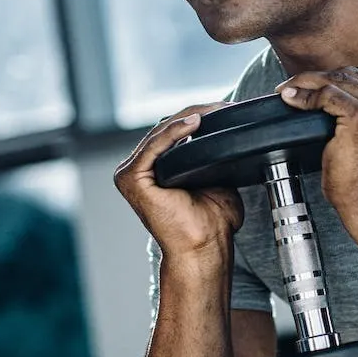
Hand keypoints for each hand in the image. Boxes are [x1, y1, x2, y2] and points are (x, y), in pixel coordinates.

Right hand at [114, 104, 242, 257]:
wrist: (204, 250)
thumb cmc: (211, 224)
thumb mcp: (216, 179)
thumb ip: (212, 157)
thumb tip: (226, 134)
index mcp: (154, 169)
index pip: (172, 132)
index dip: (198, 117)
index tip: (225, 109)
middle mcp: (138, 169)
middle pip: (166, 128)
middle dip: (197, 113)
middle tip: (224, 106)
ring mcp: (131, 173)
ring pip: (161, 132)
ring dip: (190, 117)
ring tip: (215, 111)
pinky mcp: (131, 178)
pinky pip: (155, 146)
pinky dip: (175, 131)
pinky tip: (196, 123)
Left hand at [276, 66, 357, 225]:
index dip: (342, 76)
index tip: (321, 83)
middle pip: (354, 74)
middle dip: (321, 77)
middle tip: (298, 84)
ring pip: (337, 81)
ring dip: (308, 82)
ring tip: (290, 88)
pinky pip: (327, 95)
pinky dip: (305, 96)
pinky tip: (292, 98)